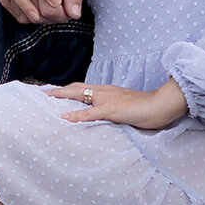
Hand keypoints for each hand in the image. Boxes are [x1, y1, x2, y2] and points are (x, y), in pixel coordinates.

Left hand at [47, 78, 187, 129]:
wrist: (163, 104)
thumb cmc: (149, 108)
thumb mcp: (128, 107)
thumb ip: (116, 110)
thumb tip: (108, 117)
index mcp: (109, 91)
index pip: (84, 88)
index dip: (68, 90)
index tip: (54, 93)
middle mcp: (105, 91)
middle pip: (76, 88)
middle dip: (58, 90)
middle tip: (42, 93)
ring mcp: (108, 99)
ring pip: (79, 95)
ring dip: (61, 97)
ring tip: (46, 99)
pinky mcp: (112, 109)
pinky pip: (90, 112)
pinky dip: (76, 114)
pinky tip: (64, 117)